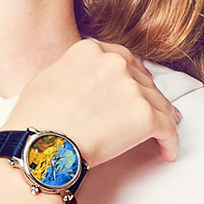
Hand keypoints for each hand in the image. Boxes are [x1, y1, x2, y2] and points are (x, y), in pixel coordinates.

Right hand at [28, 39, 179, 179]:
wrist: (41, 144)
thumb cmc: (34, 121)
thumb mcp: (45, 81)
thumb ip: (68, 75)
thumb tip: (73, 88)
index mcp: (90, 51)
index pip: (120, 60)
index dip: (131, 76)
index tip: (134, 88)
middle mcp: (114, 63)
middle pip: (141, 79)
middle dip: (147, 96)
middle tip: (153, 111)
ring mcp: (131, 88)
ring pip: (158, 102)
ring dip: (162, 118)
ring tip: (164, 134)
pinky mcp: (144, 115)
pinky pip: (166, 128)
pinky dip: (169, 140)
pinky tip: (167, 152)